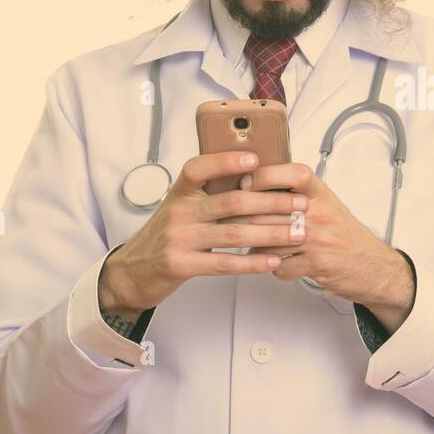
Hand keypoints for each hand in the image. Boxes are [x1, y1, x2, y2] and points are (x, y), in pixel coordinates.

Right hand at [100, 151, 308, 316]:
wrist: (132, 272)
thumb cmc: (168, 234)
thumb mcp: (181, 207)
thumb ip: (208, 194)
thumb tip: (253, 176)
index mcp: (180, 192)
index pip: (200, 168)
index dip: (226, 162)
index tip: (256, 160)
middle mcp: (179, 212)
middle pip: (232, 202)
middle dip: (272, 202)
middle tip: (300, 203)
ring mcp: (179, 239)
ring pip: (234, 233)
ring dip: (272, 232)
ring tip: (298, 232)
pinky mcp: (181, 265)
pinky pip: (224, 263)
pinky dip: (252, 262)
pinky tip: (273, 260)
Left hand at [240, 162, 414, 323]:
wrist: (373, 266)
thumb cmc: (346, 235)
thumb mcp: (328, 204)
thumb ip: (300, 194)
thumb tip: (262, 183)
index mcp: (322, 195)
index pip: (293, 174)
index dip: (266, 175)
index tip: (247, 181)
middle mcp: (320, 214)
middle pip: (270, 209)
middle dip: (244, 215)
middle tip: (228, 217)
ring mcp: (318, 239)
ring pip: (269, 239)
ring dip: (254, 245)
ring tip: (248, 244)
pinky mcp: (315, 264)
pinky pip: (280, 266)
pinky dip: (272, 267)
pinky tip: (273, 264)